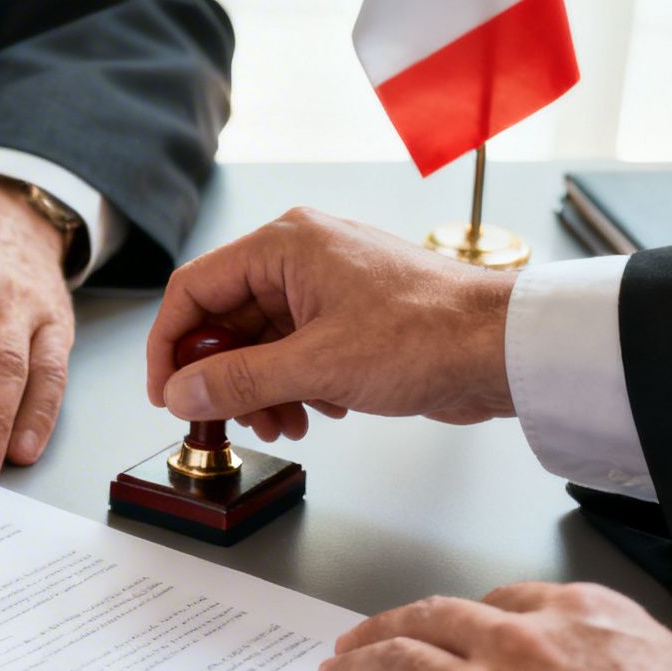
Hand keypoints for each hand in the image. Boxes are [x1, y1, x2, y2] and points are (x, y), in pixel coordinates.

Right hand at [143, 207, 517, 442]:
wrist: (505, 349)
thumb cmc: (431, 333)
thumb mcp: (317, 365)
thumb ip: (239, 380)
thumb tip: (182, 392)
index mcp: (285, 245)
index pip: (194, 290)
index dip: (171, 345)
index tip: (166, 393)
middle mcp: (300, 259)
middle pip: (226, 321)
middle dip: (224, 378)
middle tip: (226, 419)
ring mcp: (326, 289)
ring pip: (261, 344)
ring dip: (261, 391)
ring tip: (281, 424)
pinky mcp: (349, 320)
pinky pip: (295, 354)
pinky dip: (294, 388)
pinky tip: (316, 413)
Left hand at [316, 582, 671, 670]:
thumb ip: (655, 659)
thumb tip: (656, 670)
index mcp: (578, 617)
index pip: (505, 601)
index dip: (468, 616)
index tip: (450, 626)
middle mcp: (517, 644)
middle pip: (432, 621)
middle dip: (391, 628)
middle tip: (363, 640)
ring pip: (394, 664)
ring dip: (356, 668)